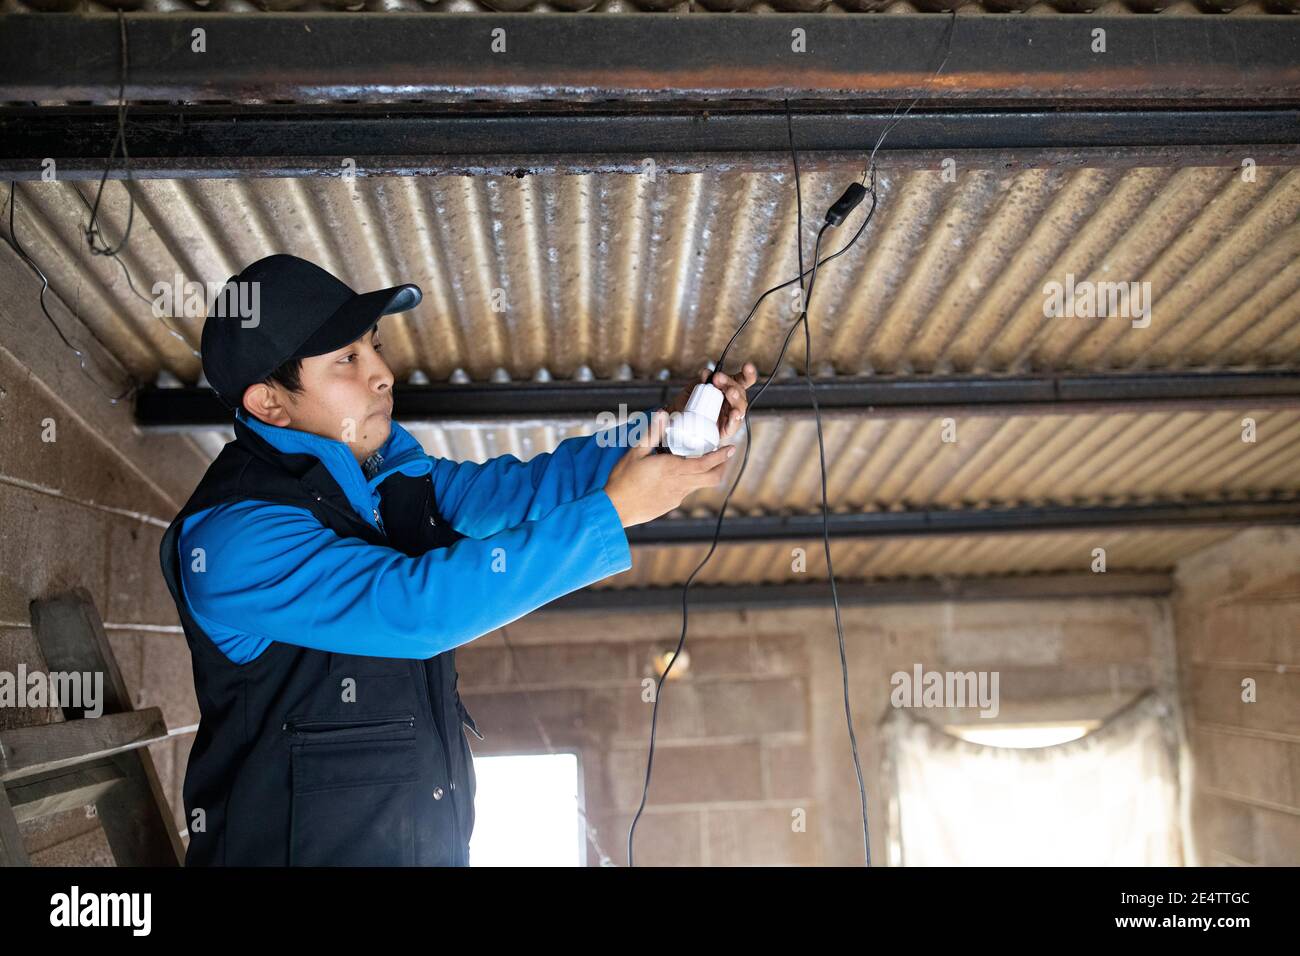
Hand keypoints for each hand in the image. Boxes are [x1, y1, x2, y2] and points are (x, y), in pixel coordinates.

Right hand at [603, 410, 736, 527]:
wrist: (616, 509)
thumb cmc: (623, 479)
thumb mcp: (635, 452)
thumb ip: (651, 433)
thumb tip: (662, 414)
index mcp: (672, 469)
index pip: (705, 463)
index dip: (721, 456)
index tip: (730, 448)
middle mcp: (679, 484)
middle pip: (712, 478)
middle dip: (722, 467)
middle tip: (723, 456)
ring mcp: (676, 496)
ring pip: (700, 485)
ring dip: (706, 473)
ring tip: (702, 462)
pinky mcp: (670, 504)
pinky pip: (687, 491)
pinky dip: (690, 482)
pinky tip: (680, 475)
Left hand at [665, 361, 757, 441]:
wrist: (678, 418)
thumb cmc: (690, 401)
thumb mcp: (695, 387)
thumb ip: (702, 379)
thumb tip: (706, 373)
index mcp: (728, 388)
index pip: (743, 380)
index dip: (748, 373)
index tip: (748, 366)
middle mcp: (732, 401)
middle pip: (740, 391)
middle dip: (730, 383)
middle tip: (718, 379)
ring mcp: (730, 415)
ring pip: (740, 407)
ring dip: (736, 398)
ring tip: (729, 392)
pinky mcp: (726, 429)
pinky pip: (734, 425)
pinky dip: (735, 419)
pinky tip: (734, 414)